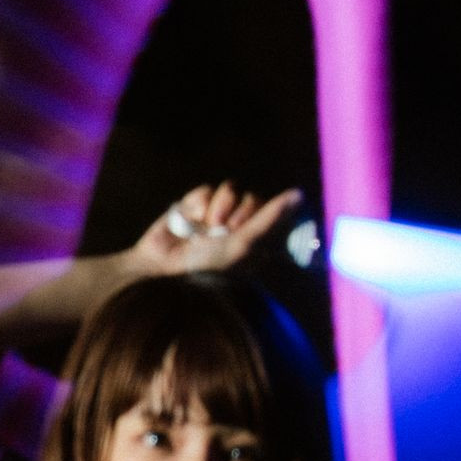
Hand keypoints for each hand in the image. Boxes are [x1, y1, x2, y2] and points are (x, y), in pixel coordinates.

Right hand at [133, 180, 301, 279]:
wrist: (161, 270)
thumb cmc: (206, 267)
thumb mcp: (243, 244)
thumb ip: (270, 218)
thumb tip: (299, 194)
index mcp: (254, 243)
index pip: (273, 213)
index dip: (265, 215)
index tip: (254, 228)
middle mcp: (238, 228)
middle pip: (254, 198)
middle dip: (241, 213)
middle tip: (225, 232)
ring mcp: (216, 215)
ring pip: (232, 190)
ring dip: (221, 208)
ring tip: (206, 229)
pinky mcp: (195, 206)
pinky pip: (208, 190)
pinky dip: (199, 205)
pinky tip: (189, 222)